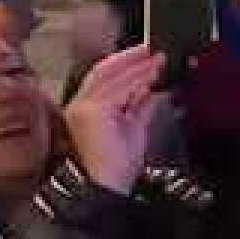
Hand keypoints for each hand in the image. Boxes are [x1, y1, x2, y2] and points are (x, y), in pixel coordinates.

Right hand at [64, 45, 169, 194]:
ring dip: (139, 67)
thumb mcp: (134, 129)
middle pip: (104, 71)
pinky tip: (153, 74)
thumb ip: (140, 106)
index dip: (125, 64)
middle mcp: (79, 105)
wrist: (106, 188)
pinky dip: (138, 80)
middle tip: (154, 50)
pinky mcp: (93, 111)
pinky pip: (119, 89)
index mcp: (86, 109)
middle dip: (130, 58)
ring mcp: (84, 107)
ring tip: (160, 60)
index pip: (104, 78)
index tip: (148, 56)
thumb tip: (154, 89)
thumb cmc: (117, 167)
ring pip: (113, 77)